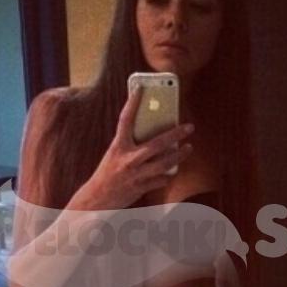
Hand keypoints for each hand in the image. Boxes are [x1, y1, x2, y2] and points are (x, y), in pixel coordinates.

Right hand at [82, 86, 194, 208]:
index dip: (132, 103)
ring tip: (188, 148)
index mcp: (118, 146)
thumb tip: (151, 131)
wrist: (97, 198)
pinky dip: (169, 175)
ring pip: (164, 163)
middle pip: (157, 144)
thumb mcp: (115, 154)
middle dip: (175, 134)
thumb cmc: (108, 173)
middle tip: (189, 127)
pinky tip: (173, 171)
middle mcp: (127, 159)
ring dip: (179, 155)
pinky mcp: (140, 187)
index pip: (125, 120)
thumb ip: (130, 143)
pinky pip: (161, 180)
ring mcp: (135, 174)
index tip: (141, 89)